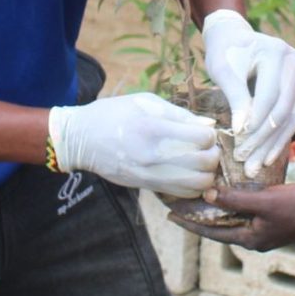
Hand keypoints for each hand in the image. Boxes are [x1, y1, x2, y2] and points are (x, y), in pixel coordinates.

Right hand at [48, 94, 219, 196]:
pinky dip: (193, 186)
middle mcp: (154, 155)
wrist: (81, 139)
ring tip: (199, 162)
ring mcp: (150, 175)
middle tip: (206, 147)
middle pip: (205, 164)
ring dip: (206, 173)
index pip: (202, 137)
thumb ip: (180, 114)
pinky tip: (188, 173)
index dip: (210, 134)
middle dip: (213, 154)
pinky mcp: (146, 187)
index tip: (203, 130)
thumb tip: (209, 125)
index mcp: (154, 128)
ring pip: (198, 185)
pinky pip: (182, 194)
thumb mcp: (146, 101)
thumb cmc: (114, 114)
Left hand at [172, 183, 294, 249]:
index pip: (211, 232)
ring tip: (198, 197)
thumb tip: (208, 194)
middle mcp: (253, 238)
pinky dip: (233, 203)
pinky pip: (245, 212)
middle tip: (181, 203)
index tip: (171, 215)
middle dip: (201, 215)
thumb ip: (236, 199)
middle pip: (219, 226)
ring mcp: (263, 230)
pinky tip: (228, 192)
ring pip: (232, 218)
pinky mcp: (271, 221)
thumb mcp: (264, 201)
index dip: (191, 222)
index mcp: (249, 239)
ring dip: (217, 208)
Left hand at [202, 10, 294, 177]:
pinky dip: (278, 138)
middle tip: (246, 162)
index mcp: (276, 52)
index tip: (239, 142)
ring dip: (272, 144)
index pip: (270, 94)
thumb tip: (242, 128)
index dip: (256, 120)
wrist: (233, 38)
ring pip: (289, 117)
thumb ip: (235, 96)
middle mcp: (294, 62)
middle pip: (283, 108)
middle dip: (264, 138)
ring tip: (256, 166)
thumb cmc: (224, 51)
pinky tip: (266, 157)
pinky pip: (291, 117)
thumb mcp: (223, 69)